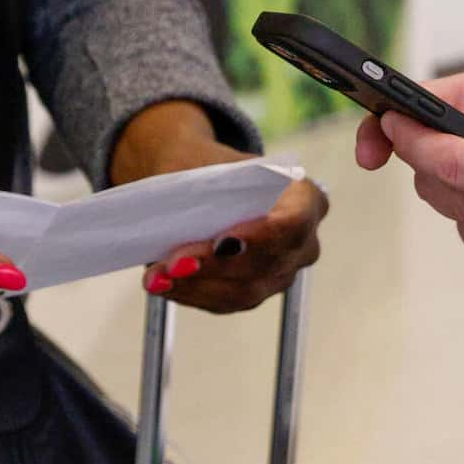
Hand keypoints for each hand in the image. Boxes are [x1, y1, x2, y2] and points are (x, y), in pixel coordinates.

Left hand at [110, 101, 327, 313]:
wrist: (201, 184)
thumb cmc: (209, 167)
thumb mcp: (205, 161)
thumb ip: (199, 185)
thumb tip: (179, 211)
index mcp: (305, 198)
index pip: (294, 223)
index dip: (261, 237)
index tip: (221, 242)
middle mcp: (303, 242)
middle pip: (266, 263)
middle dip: (216, 266)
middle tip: (173, 263)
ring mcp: (282, 272)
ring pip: (244, 291)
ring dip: (196, 285)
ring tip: (158, 275)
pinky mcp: (254, 292)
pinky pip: (225, 301)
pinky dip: (191, 293)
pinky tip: (162, 283)